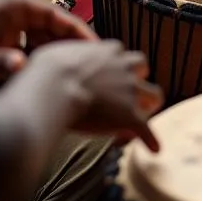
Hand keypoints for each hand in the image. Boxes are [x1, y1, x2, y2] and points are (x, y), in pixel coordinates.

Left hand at [0, 0, 98, 83]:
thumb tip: (20, 64)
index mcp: (17, 6)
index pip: (60, 16)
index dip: (81, 33)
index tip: (98, 50)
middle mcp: (20, 11)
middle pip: (58, 27)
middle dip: (74, 46)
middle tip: (95, 67)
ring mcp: (17, 23)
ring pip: (50, 38)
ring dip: (61, 55)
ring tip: (80, 74)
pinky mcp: (12, 37)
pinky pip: (38, 46)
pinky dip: (46, 59)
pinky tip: (55, 76)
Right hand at [26, 40, 162, 150]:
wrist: (54, 90)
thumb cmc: (47, 71)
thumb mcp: (56, 53)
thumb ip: (66, 57)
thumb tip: (60, 64)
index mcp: (108, 52)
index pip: (118, 53)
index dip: (113, 63)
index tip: (107, 71)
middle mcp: (124, 68)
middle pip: (141, 66)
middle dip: (138, 76)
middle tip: (129, 87)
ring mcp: (130, 92)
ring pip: (154, 94)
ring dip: (151, 103)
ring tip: (147, 113)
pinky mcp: (130, 116)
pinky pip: (147, 129)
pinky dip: (151, 139)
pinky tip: (154, 149)